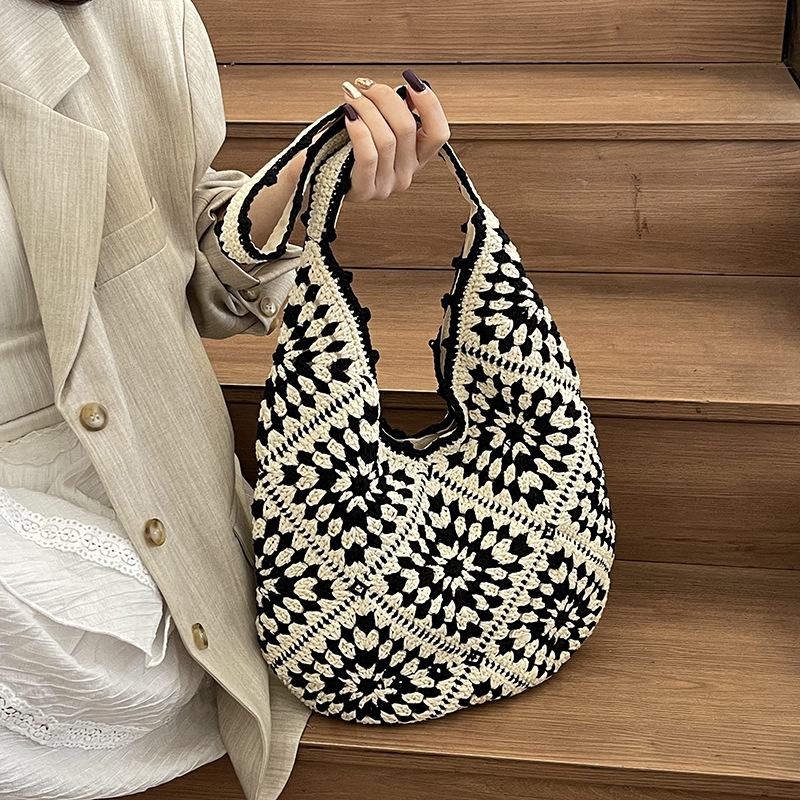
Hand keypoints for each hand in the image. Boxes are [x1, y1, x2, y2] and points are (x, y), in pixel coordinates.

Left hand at [338, 70, 450, 202]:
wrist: (316, 171)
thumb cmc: (344, 146)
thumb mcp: (376, 126)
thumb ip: (394, 112)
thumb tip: (407, 88)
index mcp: (415, 159)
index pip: (438, 134)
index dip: (430, 104)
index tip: (410, 80)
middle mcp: (404, 176)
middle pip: (406, 128)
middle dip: (384, 97)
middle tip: (364, 85)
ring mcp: (385, 186)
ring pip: (386, 140)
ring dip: (366, 109)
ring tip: (351, 96)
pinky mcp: (364, 191)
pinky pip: (368, 155)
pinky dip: (358, 130)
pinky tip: (348, 114)